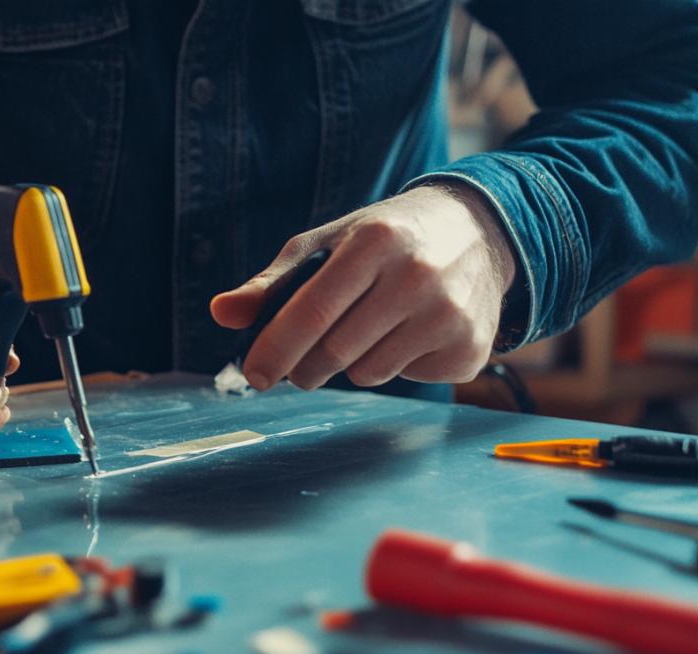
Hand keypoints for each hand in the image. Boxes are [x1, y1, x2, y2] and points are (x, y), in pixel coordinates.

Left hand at [210, 183, 515, 390]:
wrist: (478, 231)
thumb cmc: (385, 238)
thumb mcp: (329, 243)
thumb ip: (274, 283)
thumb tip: (219, 312)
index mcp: (374, 242)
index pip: (311, 312)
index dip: (275, 350)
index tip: (252, 375)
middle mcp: (417, 277)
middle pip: (334, 353)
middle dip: (304, 368)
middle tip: (299, 366)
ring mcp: (449, 316)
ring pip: (367, 373)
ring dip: (350, 365)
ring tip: (366, 330)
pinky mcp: (468, 349)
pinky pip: (405, 379)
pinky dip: (392, 365)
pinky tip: (408, 332)